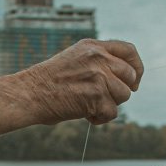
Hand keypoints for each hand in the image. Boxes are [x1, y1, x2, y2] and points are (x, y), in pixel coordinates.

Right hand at [0, 39, 143, 143]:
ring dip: (109, 105)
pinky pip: (112, 112)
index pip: (129, 51)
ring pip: (124, 96)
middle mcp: (98, 57)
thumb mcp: (75, 60)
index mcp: (93, 46)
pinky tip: (83, 115)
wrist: (28, 94)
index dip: (137, 67)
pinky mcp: (97, 96)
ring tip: (87, 105)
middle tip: (103, 98)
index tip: (134, 80)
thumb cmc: (47, 82)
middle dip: (121, 90)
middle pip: (130, 76)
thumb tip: (125, 77)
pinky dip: (100, 118)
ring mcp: (99, 76)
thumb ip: (98, 62)